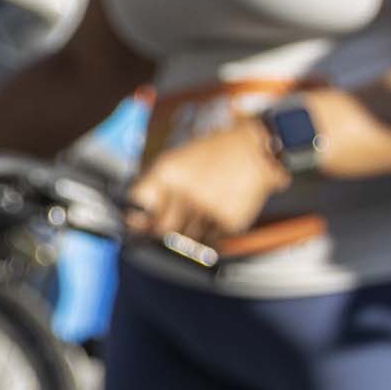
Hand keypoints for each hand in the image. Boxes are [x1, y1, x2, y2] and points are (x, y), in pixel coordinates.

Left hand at [126, 123, 289, 244]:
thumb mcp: (176, 162)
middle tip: (168, 230)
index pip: (139, 207)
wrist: (256, 149)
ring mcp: (208, 208)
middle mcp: (186, 192)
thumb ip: (154, 189)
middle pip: (161, 231)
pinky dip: (211, 234)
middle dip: (162, 234)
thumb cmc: (212, 155)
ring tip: (201, 215)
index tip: (137, 227)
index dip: (135, 220)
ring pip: (186, 240)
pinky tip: (217, 214)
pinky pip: (211, 240)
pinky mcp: (230, 221)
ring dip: (188, 235)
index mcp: (168, 174)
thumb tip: (134, 221)